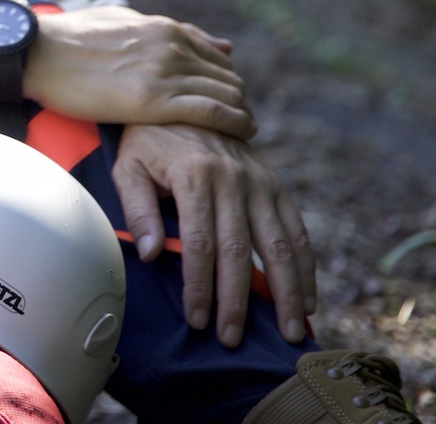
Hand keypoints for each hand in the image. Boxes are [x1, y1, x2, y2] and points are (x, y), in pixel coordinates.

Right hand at [24, 6, 253, 137]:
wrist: (36, 54)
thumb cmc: (69, 40)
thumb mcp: (122, 22)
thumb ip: (167, 31)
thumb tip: (214, 42)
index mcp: (162, 29)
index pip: (216, 56)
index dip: (226, 79)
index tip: (228, 98)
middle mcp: (170, 47)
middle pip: (227, 76)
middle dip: (239, 99)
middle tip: (241, 120)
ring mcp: (164, 72)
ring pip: (227, 94)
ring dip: (242, 114)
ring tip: (244, 130)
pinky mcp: (153, 100)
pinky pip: (212, 112)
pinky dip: (234, 123)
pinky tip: (241, 134)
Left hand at [113, 123, 315, 346]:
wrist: (185, 98)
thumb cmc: (148, 138)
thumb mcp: (127, 165)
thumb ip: (138, 208)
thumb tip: (148, 253)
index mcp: (194, 175)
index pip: (199, 243)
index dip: (200, 285)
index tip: (198, 319)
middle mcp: (232, 179)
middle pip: (239, 251)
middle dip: (236, 300)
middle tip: (231, 338)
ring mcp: (259, 182)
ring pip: (278, 246)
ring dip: (285, 292)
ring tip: (287, 332)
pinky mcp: (275, 185)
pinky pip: (296, 230)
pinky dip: (305, 267)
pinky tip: (307, 299)